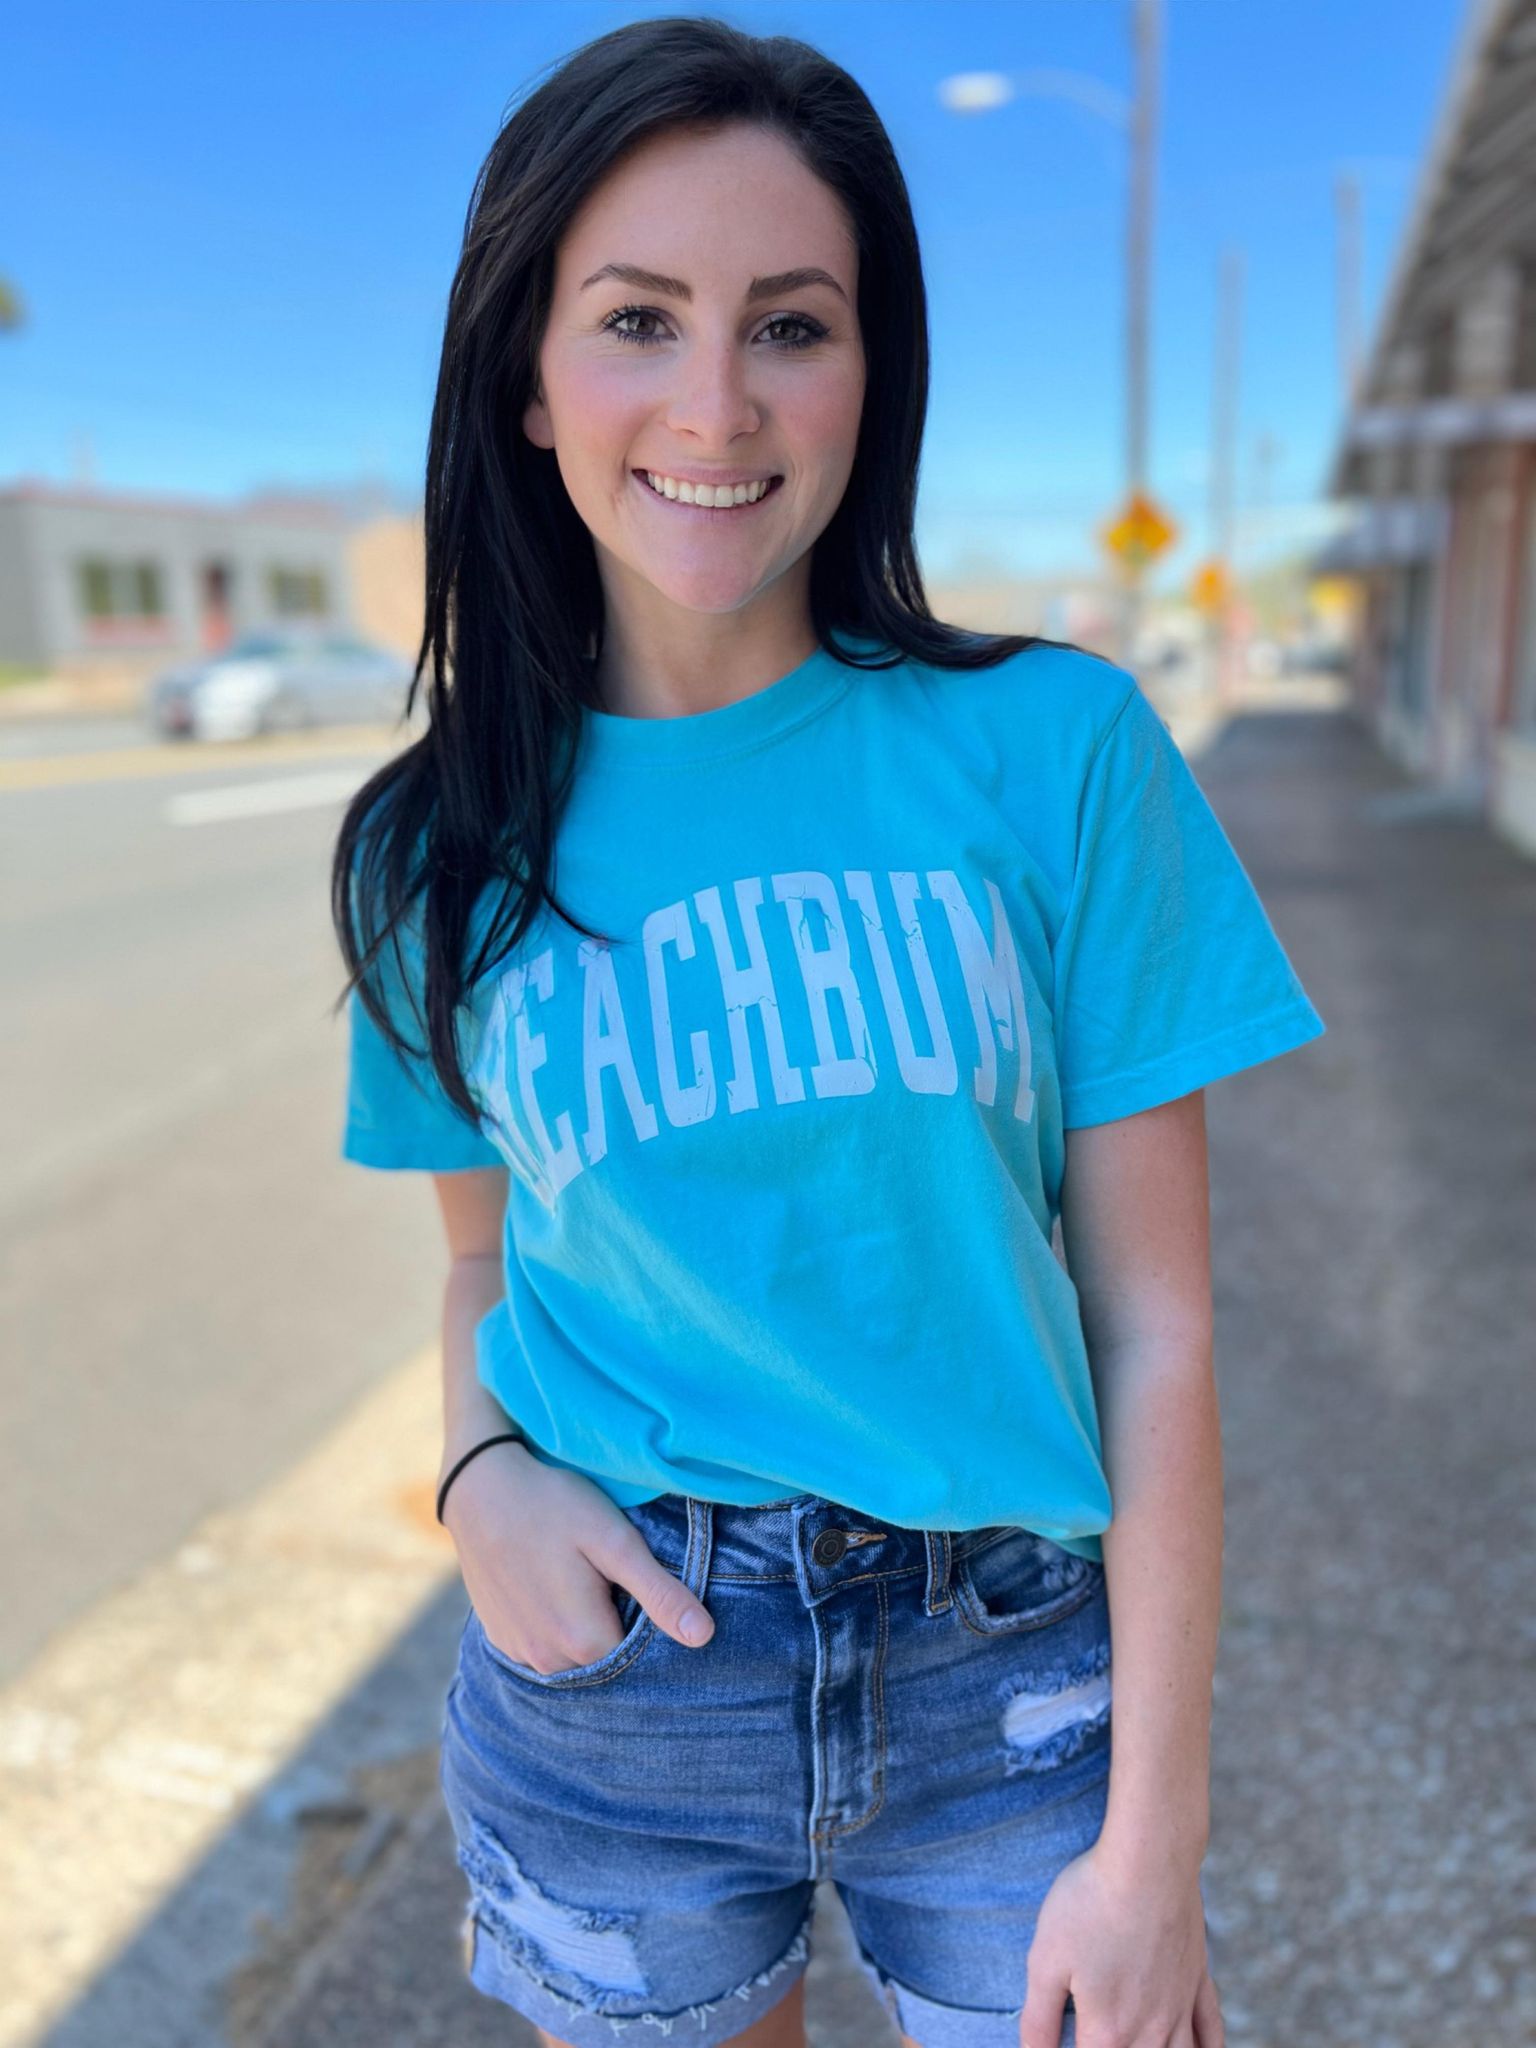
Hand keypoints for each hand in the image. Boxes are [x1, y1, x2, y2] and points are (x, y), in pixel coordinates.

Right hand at [441, 1440, 714, 1672]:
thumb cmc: (553, 1505)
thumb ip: (658, 1592)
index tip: (633, 1578)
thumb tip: (703, 1637)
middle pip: (603, 1656)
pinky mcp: (498, 1637)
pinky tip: (549, 1584)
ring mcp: (518, 1652)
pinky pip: (540, 1645)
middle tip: (604, 1572)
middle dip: (615, 1622)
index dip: (645, 1616)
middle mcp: (547, 1661)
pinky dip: (552, 1624)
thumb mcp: (614, 1540)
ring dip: (582, 1625)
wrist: (480, 1487)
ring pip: (571, 1653)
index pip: (638, 1653)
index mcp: (584, 1641)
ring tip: (576, 1575)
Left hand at [1019, 1842, 1223, 2047]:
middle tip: (1102, 2035)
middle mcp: (1150, 2032)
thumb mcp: (1046, 1961)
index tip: (1066, 2041)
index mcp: (1109, 2032)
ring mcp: (1179, 2007)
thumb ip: (1039, 2021)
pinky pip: (1212, 2033)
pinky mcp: (1199, 1980)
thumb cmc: (1091, 1905)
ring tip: (1137, 2044)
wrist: (1148, 1860)